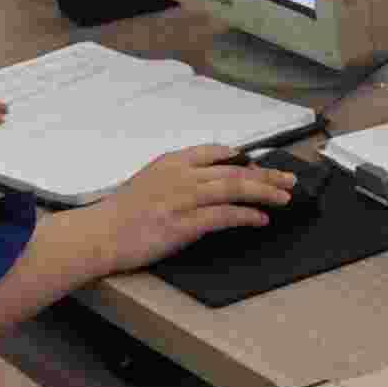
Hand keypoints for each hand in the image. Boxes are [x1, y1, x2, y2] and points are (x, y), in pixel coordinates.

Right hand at [36, 146, 303, 282]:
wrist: (98, 234)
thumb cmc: (119, 215)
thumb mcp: (147, 183)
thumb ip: (175, 179)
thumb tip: (203, 186)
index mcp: (171, 162)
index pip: (215, 152)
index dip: (242, 159)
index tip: (259, 165)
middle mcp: (181, 175)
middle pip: (234, 170)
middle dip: (266, 174)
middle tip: (288, 180)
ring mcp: (183, 198)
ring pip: (235, 188)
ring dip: (265, 192)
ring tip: (284, 198)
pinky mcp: (185, 222)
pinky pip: (225, 215)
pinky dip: (246, 215)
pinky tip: (260, 219)